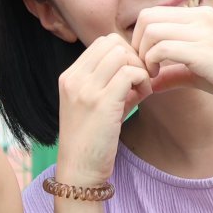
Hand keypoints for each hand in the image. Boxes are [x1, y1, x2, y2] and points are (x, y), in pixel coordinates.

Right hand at [55, 35, 151, 184]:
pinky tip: (143, 96)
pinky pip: (130, 73)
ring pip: (122, 54)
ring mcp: (86, 89)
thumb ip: (109, 83)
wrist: (79, 169)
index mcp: (69, 77)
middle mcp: (74, 78)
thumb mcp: (93, 105)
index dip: (123, 54)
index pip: (101, 43)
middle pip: (112, 43)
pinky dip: (142, 81)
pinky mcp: (102, 102)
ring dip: (139, 69)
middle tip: (140, 81)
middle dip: (133, 58)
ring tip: (141, 90)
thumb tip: (137, 67)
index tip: (131, 76)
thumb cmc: (90, 140)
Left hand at [130, 5, 212, 110]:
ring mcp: (202, 32)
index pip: (154, 13)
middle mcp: (201, 17)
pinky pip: (161, 48)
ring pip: (151, 30)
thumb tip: (151, 84)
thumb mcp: (200, 72)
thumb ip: (174, 73)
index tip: (144, 60)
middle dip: (136, 42)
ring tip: (151, 72)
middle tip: (143, 66)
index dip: (140, 37)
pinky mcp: (202, 51)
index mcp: (201, 15)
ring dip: (143, 54)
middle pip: (147, 16)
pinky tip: (158, 77)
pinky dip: (151, 63)